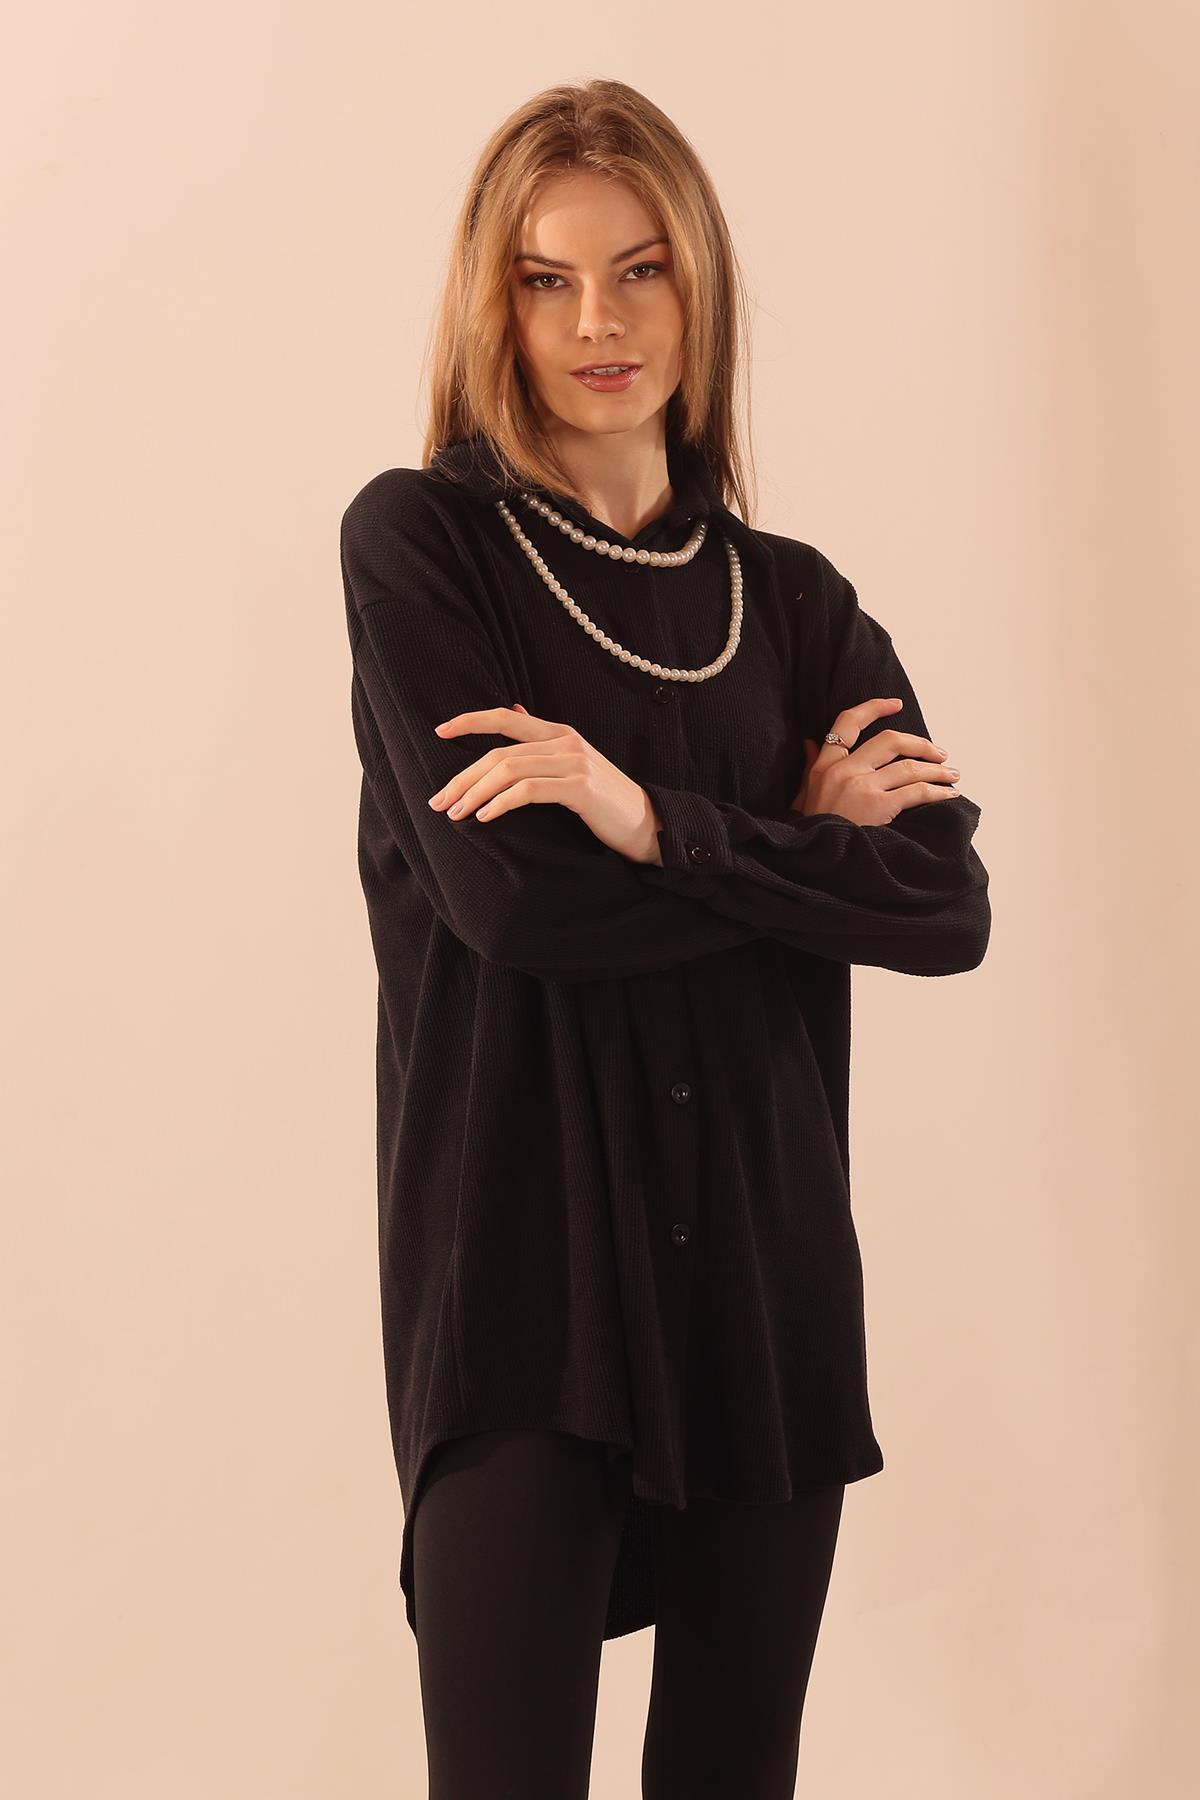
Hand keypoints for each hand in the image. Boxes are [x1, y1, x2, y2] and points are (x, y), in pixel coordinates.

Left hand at [427, 702, 662, 863]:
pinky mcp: (580, 788)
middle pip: (499, 752)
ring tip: (455, 813)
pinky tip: (485, 817)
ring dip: (475, 793)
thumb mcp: (573, 762)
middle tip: (438, 800)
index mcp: (559, 732)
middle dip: (463, 777)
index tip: (439, 731)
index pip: (506, 718)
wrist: (647, 824)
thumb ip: (542, 740)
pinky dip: (501, 803)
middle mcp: (565, 741)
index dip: (470, 721)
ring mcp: (574, 763)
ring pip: (509, 770)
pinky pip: (529, 791)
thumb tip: (513, 708)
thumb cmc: (604, 799)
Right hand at [792, 696, 960, 825]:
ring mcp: (862, 787)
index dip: (874, 708)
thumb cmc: (810, 832)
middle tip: (938, 753)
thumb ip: (810, 766)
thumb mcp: (802, 796)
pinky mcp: (878, 806)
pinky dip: (938, 792)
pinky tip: (949, 795)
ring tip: (952, 776)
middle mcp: (844, 770)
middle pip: (889, 740)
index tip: (895, 704)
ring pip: (909, 767)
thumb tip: (810, 741)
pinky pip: (916, 791)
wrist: (812, 862)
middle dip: (920, 744)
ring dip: (937, 771)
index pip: (848, 722)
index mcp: (824, 765)